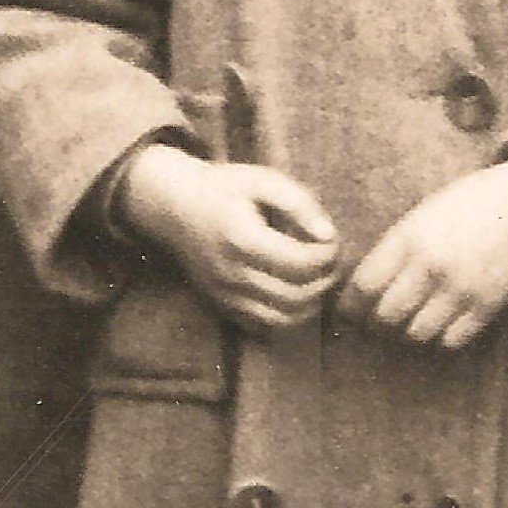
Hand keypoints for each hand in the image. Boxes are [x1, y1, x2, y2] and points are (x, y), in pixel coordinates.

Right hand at [116, 143, 338, 333]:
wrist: (175, 207)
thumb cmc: (223, 189)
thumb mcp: (262, 181)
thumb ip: (299, 204)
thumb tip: (328, 235)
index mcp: (243, 239)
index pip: (301, 264)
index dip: (328, 256)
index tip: (333, 241)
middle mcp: (232, 274)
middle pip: (295, 296)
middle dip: (324, 282)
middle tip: (331, 263)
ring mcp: (225, 295)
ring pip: (281, 320)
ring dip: (310, 305)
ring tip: (318, 281)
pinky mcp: (221, 306)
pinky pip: (262, 326)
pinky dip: (287, 318)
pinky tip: (295, 295)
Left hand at [345, 159, 507, 350]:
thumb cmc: (475, 201)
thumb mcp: (426, 213)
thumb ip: (398, 247)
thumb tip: (367, 284)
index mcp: (410, 236)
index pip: (364, 286)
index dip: (350, 307)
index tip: (349, 314)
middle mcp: (431, 265)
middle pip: (386, 316)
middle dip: (377, 324)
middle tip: (377, 324)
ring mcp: (461, 288)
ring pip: (416, 333)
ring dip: (409, 333)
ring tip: (410, 324)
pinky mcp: (488, 305)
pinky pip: (451, 341)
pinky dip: (441, 338)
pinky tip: (442, 324)